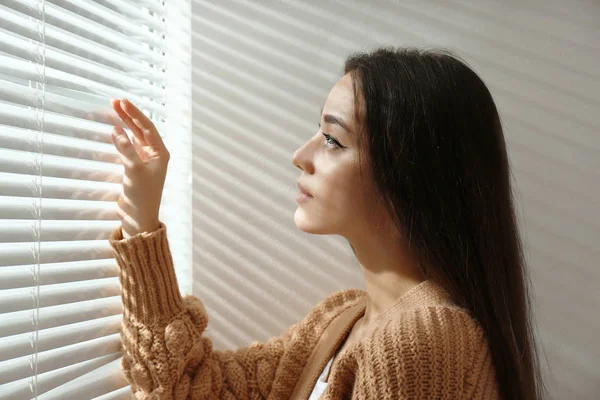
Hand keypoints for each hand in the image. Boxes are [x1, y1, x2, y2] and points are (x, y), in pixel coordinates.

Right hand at [109, 98, 169, 238]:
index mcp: (160, 153)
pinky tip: (113, 131)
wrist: (138, 218)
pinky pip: (127, 147)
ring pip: (134, 137)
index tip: (122, 102)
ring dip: (124, 124)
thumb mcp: (134, 170)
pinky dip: (120, 138)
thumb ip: (126, 149)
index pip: (147, 128)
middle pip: (141, 130)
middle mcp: (154, 155)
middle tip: (114, 101)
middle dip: (128, 115)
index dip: (135, 114)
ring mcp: (144, 161)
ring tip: (113, 110)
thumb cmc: (141, 196)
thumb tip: (116, 129)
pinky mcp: (134, 168)